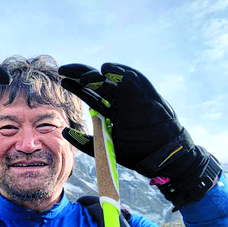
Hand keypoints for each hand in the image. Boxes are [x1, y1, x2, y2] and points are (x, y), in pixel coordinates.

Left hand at [59, 63, 220, 208]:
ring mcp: (135, 97)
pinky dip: (120, 73)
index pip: (91, 93)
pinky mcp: (148, 96)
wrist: (164, 157)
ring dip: (98, 75)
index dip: (77, 85)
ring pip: (114, 79)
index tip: (62, 80)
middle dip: (81, 73)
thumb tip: (65, 131)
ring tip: (82, 76)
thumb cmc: (137, 153)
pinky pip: (134, 80)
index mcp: (111, 110)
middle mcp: (121, 100)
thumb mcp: (106, 147)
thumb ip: (85, 142)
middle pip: (99, 82)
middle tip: (63, 69)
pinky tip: (106, 69)